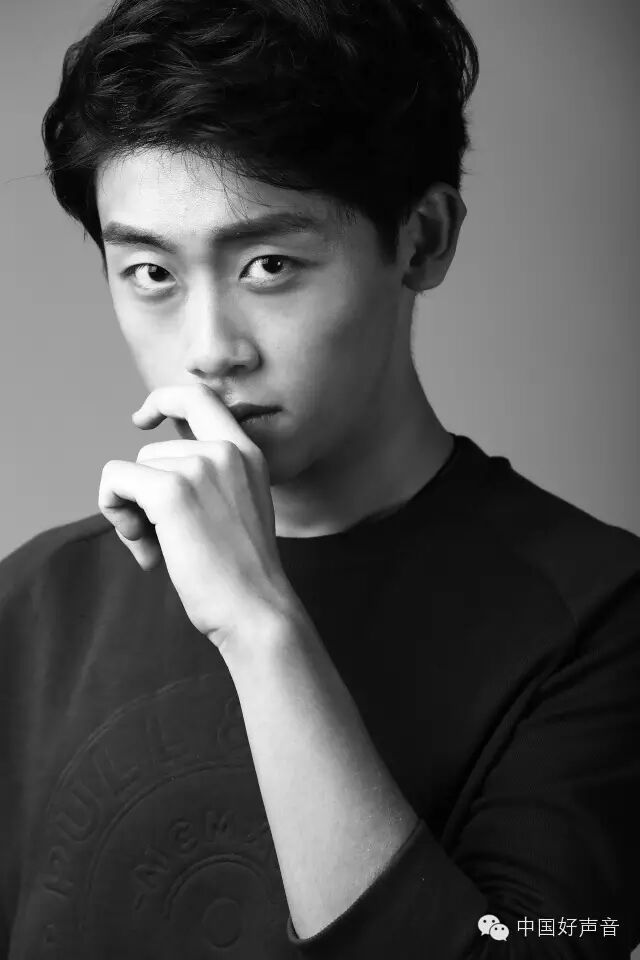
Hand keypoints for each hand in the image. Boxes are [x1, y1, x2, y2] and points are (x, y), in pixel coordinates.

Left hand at [98, 384, 295, 648]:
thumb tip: (139, 476)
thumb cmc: (241, 574)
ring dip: (132, 513)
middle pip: (151, 450)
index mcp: (248, 453)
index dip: (162, 400)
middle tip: (156, 538)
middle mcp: (226, 451)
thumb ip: (206, 481)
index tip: (141, 421)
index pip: (200, 397)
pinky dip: (113, 510)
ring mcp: (200, 467)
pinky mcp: (172, 491)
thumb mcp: (237, 509)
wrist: (256, 608)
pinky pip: (115, 481)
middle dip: (143, 493)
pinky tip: (144, 549)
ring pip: (132, 470)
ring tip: (161, 551)